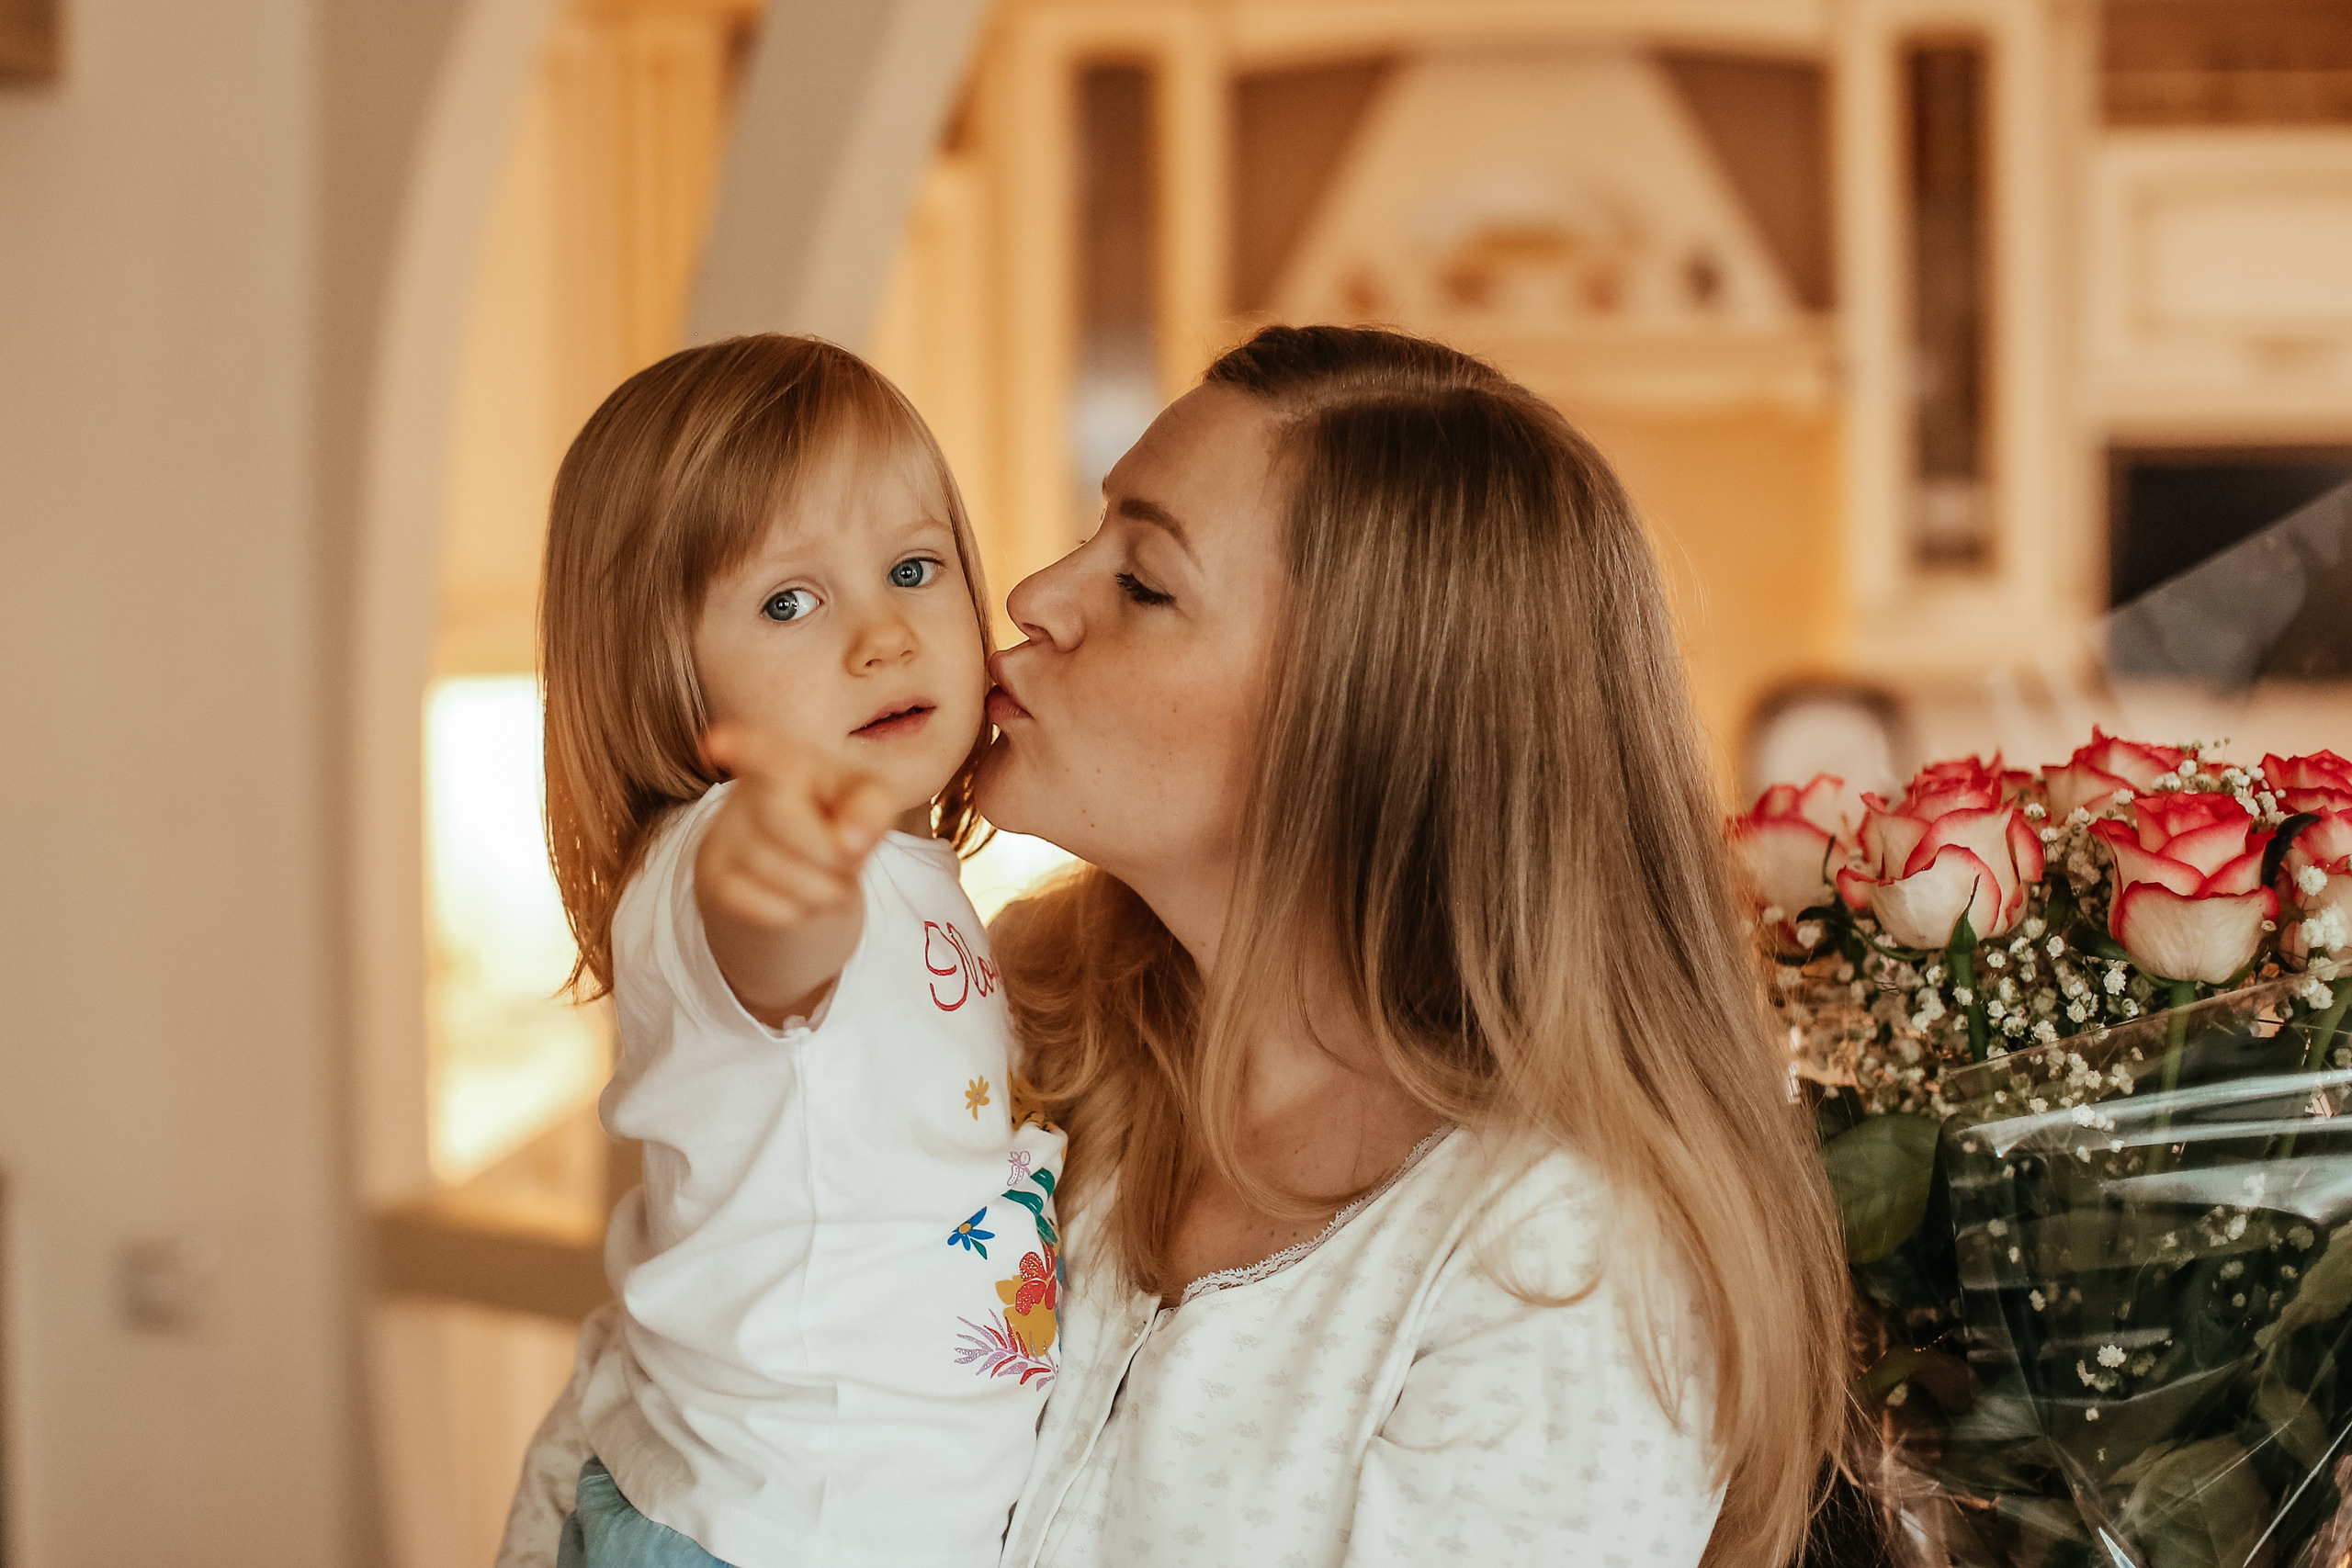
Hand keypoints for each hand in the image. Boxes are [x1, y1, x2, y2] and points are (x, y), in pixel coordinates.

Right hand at [696, 723, 897, 932]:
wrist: (802, 865)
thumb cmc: (840, 818)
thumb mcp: (870, 801)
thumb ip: (873, 806)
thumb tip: (851, 840)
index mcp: (787, 758)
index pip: (758, 750)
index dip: (737, 746)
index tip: (714, 746)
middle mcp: (747, 789)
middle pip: (780, 820)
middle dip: (830, 852)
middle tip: (852, 861)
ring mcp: (723, 834)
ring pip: (776, 872)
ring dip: (824, 890)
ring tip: (834, 881)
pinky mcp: (713, 877)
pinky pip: (763, 906)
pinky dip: (799, 913)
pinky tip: (805, 899)